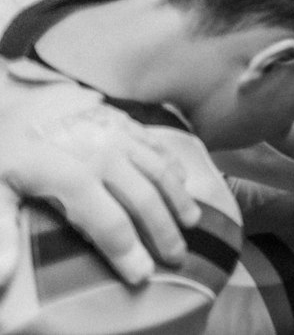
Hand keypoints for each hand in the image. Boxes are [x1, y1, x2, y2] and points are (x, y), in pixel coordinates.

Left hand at [0, 92, 203, 284]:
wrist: (20, 99)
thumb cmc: (7, 153)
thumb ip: (2, 230)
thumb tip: (4, 274)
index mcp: (74, 177)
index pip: (109, 224)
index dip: (128, 253)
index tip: (142, 276)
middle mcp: (105, 156)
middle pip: (144, 200)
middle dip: (163, 231)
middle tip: (177, 257)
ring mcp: (120, 136)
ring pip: (159, 172)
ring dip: (178, 199)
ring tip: (193, 224)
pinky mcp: (126, 122)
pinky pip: (158, 145)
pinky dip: (174, 166)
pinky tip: (184, 183)